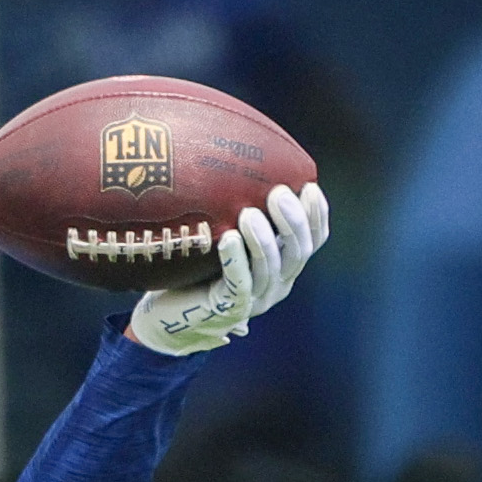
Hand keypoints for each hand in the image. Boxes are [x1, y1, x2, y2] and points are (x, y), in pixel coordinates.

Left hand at [127, 182, 328, 355]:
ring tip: (249, 212)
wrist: (165, 316)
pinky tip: (229, 238)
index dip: (316, 215)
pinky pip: (240, 284)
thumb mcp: (225, 237)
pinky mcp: (230, 311)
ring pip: (271, 269)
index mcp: (282, 268)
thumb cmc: (195, 271)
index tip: (308, 186)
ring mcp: (254, 301)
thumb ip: (241, 215)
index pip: (313, 242)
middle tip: (277, 193)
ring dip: (262, 239)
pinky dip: (237, 259)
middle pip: (298, 253)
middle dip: (292, 221)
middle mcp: (275, 286)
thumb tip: (242, 165)